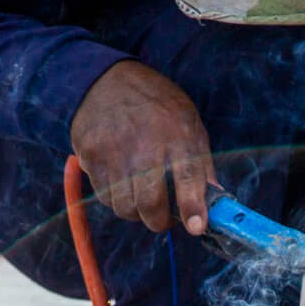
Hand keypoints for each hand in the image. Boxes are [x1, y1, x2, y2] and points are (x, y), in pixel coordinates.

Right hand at [70, 60, 215, 234]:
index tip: (196, 227)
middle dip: (160, 221)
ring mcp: (112, 151)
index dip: (192, 207)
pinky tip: (122, 183)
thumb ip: (203, 167)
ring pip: (125, 207)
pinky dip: (116, 198)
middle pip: (150, 204)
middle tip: (163, 217)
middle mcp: (143, 145)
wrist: (105, 77)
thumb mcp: (190, 125)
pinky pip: (104, 196)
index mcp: (176, 136)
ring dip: (137, 212)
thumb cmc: (157, 107)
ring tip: (142, 197)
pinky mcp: (89, 154)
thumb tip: (215, 207)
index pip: (187, 177)